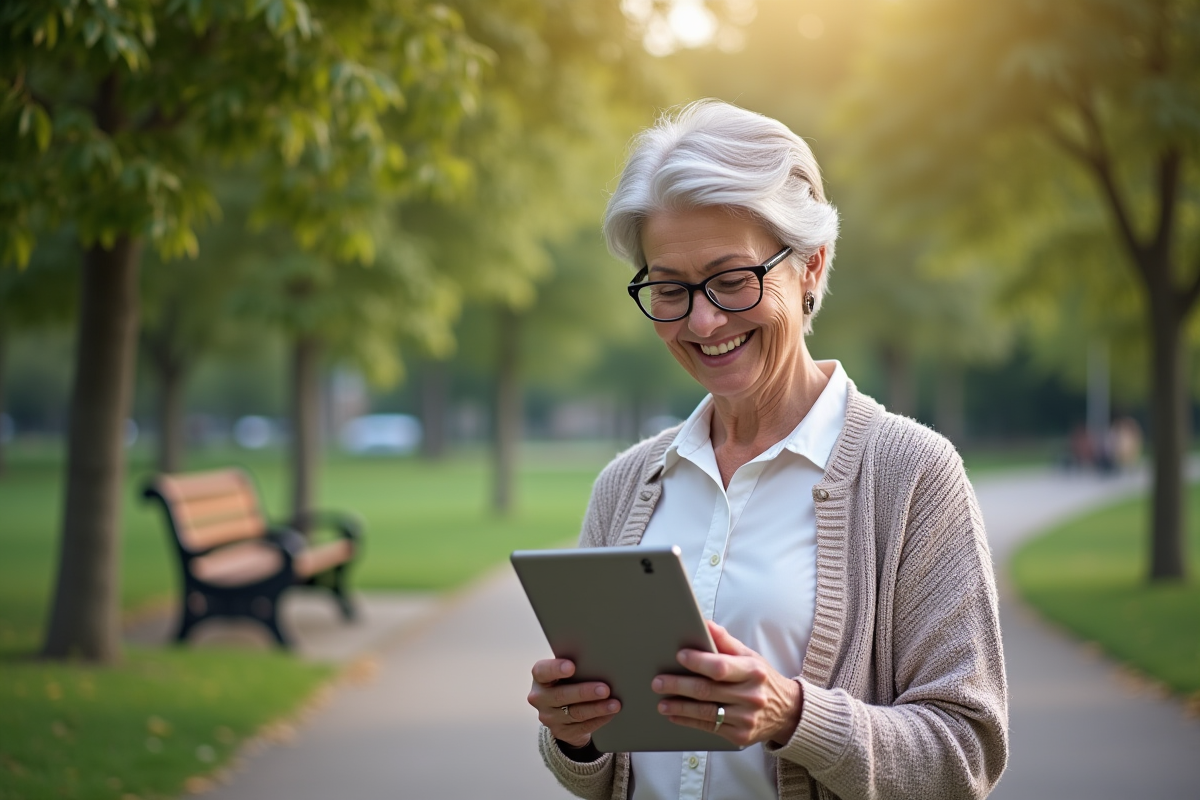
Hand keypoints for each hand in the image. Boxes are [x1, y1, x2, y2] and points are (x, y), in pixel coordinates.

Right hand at [528, 658, 620, 747]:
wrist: (561, 710)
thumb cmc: (568, 681)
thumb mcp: (565, 673)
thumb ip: (576, 667)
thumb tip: (599, 662)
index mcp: (540, 677)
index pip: (543, 671)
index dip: (556, 669)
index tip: (572, 667)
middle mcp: (540, 698)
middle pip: (561, 695)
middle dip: (585, 692)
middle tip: (605, 689)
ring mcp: (549, 717)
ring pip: (575, 713)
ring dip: (597, 709)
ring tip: (614, 704)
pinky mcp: (561, 732)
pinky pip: (582, 727)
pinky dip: (599, 720)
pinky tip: (610, 714)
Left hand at [652, 620, 802, 747]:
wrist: (787, 712)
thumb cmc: (761, 678)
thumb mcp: (749, 656)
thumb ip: (725, 642)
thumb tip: (704, 623)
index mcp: (753, 671)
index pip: (721, 667)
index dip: (698, 661)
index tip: (679, 656)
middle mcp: (751, 696)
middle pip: (708, 690)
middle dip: (679, 685)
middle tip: (658, 681)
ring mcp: (746, 718)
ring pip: (706, 712)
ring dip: (679, 706)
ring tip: (661, 701)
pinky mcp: (740, 736)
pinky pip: (708, 728)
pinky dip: (687, 721)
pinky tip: (674, 715)